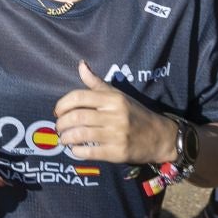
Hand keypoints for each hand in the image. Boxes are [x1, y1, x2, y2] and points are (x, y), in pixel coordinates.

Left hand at [54, 62, 174, 163]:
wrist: (160, 137)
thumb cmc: (135, 114)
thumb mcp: (118, 95)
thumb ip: (97, 83)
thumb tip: (81, 65)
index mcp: (113, 99)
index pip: (79, 96)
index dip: (62, 104)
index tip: (57, 111)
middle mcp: (115, 115)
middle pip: (77, 116)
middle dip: (61, 123)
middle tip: (58, 127)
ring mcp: (117, 134)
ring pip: (81, 134)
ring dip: (66, 138)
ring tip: (63, 139)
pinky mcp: (118, 152)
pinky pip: (90, 152)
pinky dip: (77, 151)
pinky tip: (75, 149)